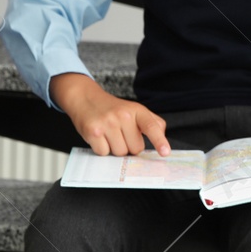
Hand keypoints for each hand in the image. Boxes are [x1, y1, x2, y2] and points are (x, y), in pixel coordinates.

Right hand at [50, 72, 170, 156]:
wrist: (85, 98)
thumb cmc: (111, 109)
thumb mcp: (134, 110)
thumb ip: (151, 122)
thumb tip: (162, 137)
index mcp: (137, 110)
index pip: (151, 126)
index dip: (159, 141)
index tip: (165, 152)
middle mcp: (123, 115)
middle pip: (135, 148)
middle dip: (129, 146)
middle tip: (120, 135)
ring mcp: (108, 123)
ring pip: (120, 153)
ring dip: (115, 149)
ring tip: (109, 135)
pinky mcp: (94, 132)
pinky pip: (104, 153)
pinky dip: (102, 149)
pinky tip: (100, 138)